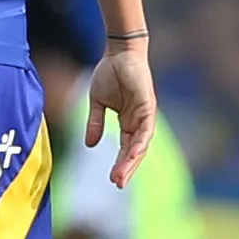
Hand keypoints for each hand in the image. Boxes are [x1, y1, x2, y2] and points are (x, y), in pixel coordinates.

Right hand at [86, 45, 156, 187]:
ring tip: (122, 175)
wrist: (117, 53)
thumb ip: (95, 123)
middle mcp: (139, 122)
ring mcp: (145, 115)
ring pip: (141, 144)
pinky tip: (134, 154)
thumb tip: (89, 145)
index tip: (112, 180)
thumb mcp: (96, 102)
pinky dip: (141, 143)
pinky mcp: (148, 106)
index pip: (125, 148)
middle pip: (135, 151)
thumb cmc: (108, 74)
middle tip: (117, 184)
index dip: (120, 164)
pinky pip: (146, 129)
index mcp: (127, 122)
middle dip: (126, 168)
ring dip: (132, 161)